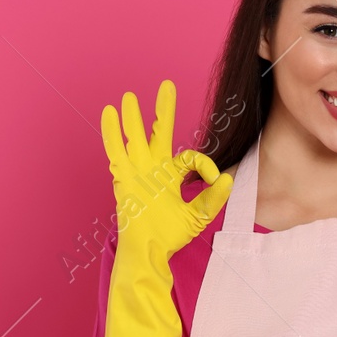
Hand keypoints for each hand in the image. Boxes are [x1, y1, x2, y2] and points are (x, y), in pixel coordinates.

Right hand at [101, 79, 231, 257]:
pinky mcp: (123, 178)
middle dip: (163, 109)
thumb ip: (213, 198)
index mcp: (171, 175)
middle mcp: (153, 169)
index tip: (213, 178)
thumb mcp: (199, 216)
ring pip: (134, 137)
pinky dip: (111, 132)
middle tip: (166, 85)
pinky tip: (109, 114)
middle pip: (159, 132)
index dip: (205, 164)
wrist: (150, 250)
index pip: (190, 157)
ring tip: (130, 96)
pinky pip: (115, 151)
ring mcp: (137, 171)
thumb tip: (227, 178)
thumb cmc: (170, 236)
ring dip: (132, 117)